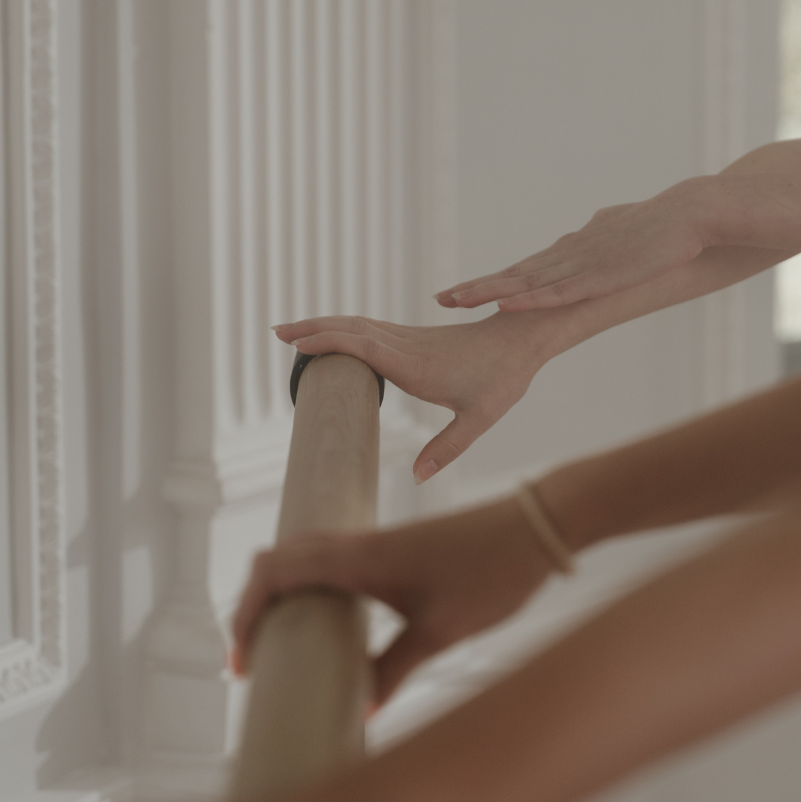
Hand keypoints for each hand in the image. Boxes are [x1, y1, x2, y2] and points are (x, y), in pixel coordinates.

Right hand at [233, 498, 553, 704]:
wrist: (539, 525)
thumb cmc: (494, 573)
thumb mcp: (442, 633)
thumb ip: (395, 670)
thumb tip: (362, 709)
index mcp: (360, 558)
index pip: (273, 572)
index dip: (244, 615)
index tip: (244, 663)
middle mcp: (360, 542)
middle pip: (277, 559)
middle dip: (255, 606)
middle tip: (257, 656)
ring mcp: (378, 540)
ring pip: (304, 555)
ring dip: (283, 593)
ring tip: (285, 642)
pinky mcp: (396, 545)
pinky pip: (334, 558)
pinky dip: (313, 585)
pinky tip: (333, 621)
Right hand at [272, 313, 548, 481]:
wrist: (522, 340)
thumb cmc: (503, 379)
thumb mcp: (479, 419)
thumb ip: (447, 447)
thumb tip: (417, 476)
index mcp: (417, 365)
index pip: (363, 345)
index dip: (328, 341)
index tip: (297, 343)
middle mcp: (408, 346)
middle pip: (352, 329)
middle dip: (313, 328)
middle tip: (277, 331)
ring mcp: (411, 339)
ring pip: (359, 325)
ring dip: (325, 324)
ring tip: (293, 331)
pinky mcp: (416, 338)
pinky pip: (371, 329)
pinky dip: (345, 329)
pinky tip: (333, 336)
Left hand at [435, 180, 708, 311]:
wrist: (689, 213)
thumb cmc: (661, 223)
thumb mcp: (619, 234)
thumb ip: (599, 240)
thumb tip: (586, 233)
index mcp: (573, 250)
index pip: (523, 269)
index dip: (491, 280)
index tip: (460, 289)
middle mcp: (568, 255)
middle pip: (512, 273)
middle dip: (476, 287)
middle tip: (441, 297)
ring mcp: (581, 265)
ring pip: (525, 282)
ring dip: (489, 291)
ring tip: (456, 300)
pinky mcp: (599, 277)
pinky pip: (556, 292)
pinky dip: (528, 299)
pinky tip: (504, 304)